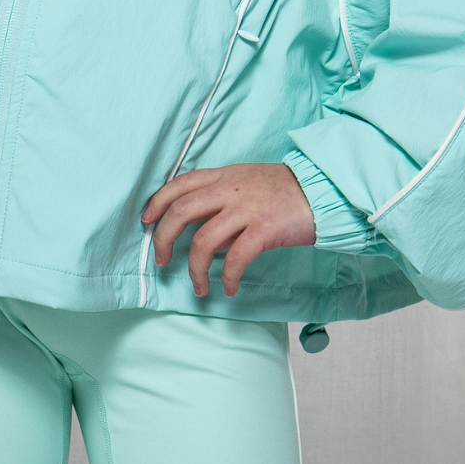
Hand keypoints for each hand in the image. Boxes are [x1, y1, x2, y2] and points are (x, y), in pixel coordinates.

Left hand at [141, 163, 315, 298]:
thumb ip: (220, 197)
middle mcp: (229, 189)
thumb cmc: (281, 190)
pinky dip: (226, 277)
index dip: (157, 203)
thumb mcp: (245, 181)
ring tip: (198, 287)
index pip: (179, 184)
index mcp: (223, 176)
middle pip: (181, 211)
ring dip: (194, 269)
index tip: (146, 221)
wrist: (318, 191)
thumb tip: (197, 226)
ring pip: (203, 241)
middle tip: (161, 259)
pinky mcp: (263, 230)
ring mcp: (246, 209)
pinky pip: (234, 259)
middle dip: (163, 238)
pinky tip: (228, 287)